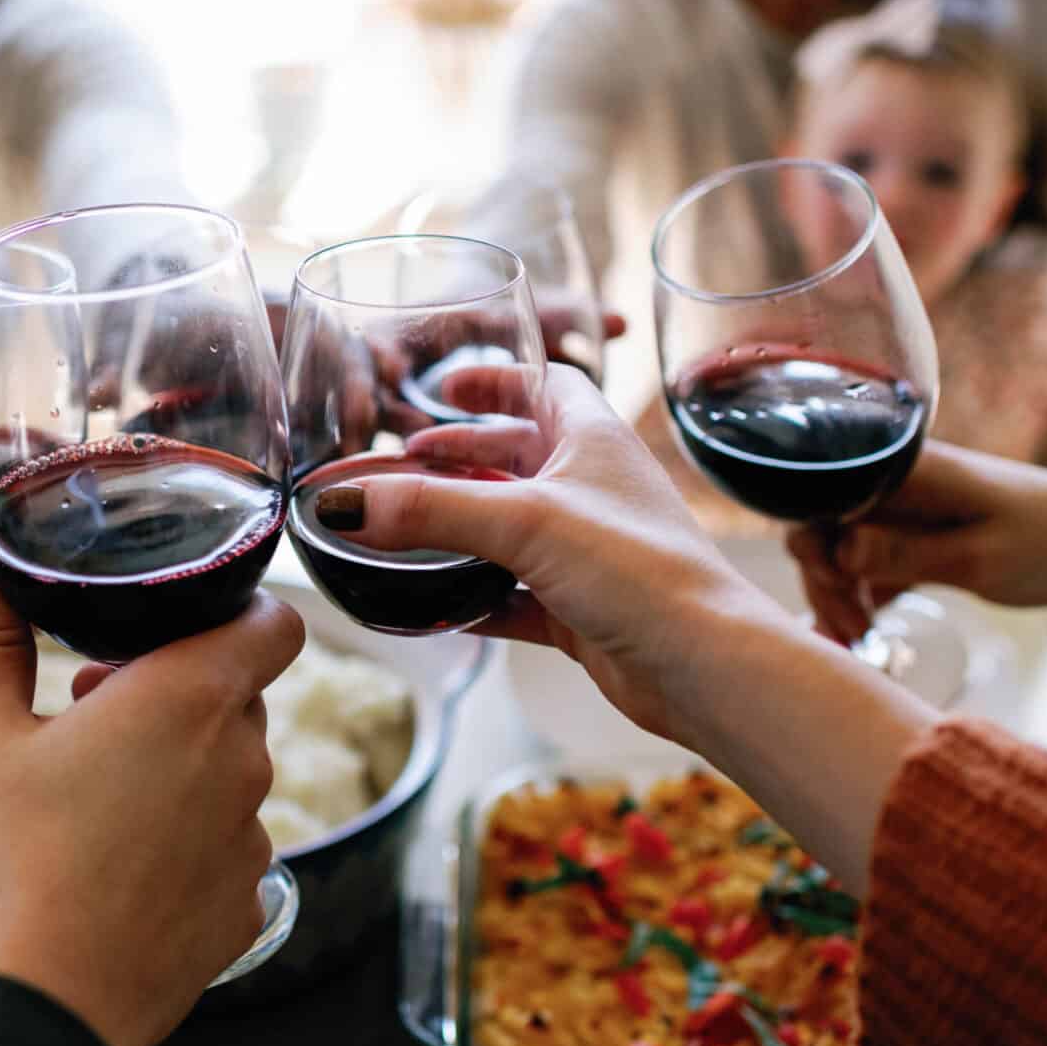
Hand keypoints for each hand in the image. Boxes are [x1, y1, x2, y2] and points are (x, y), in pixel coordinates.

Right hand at [0, 553, 300, 1045]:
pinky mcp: (243, 912)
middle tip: (93, 714)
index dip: (234, 611)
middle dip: (175, 693)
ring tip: (94, 800)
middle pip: (238, 698)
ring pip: (230, 779)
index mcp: (190, 697)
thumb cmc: (5, 860)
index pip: (274, 621)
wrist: (34, 1007)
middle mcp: (241, 763)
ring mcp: (249, 843)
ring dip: (179, 773)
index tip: (168, 631)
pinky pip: (225, 856)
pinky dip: (184, 852)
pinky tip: (116, 872)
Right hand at [320, 364, 783, 745]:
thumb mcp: (524, 522)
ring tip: (401, 530)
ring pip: (511, 529)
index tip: (443, 389)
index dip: (494, 380)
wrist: (702, 665)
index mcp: (592, 439)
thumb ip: (430, 510)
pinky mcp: (581, 611)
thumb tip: (344, 505)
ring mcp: (588, 553)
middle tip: (402, 464)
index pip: (544, 384)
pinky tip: (432, 607)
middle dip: (461, 458)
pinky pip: (514, 597)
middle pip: (518, 457)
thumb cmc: (640, 571)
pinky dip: (474, 597)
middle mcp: (593, 489)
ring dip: (461, 529)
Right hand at [785, 441, 1046, 642]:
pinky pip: (876, 559)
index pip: (822, 497)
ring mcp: (913, 507)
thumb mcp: (978, 558)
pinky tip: (871, 631)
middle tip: (850, 637)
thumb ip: (903, 552)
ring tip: (860, 642)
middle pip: (827, 525)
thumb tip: (835, 549)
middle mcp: (900, 482)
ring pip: (848, 546)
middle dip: (826, 582)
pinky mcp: (927, 532)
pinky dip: (867, 593)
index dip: (814, 550)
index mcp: (907, 472)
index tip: (838, 599)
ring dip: (844, 593)